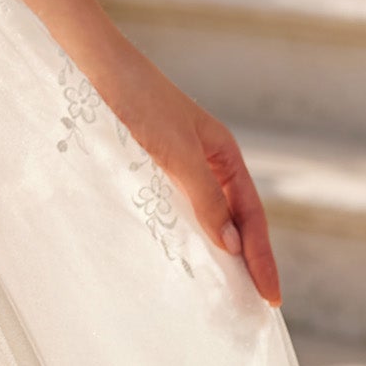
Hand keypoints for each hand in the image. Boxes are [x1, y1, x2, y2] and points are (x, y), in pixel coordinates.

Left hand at [94, 52, 282, 306]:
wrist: (95, 62)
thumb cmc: (138, 99)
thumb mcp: (177, 151)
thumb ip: (205, 197)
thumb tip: (231, 246)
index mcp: (223, 152)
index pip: (251, 215)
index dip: (262, 257)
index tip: (270, 297)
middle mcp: (206, 158)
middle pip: (235, 217)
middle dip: (248, 259)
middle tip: (255, 304)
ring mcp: (178, 161)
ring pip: (207, 213)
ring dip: (219, 248)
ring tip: (226, 289)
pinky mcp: (149, 162)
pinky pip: (177, 205)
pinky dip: (187, 231)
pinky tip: (183, 251)